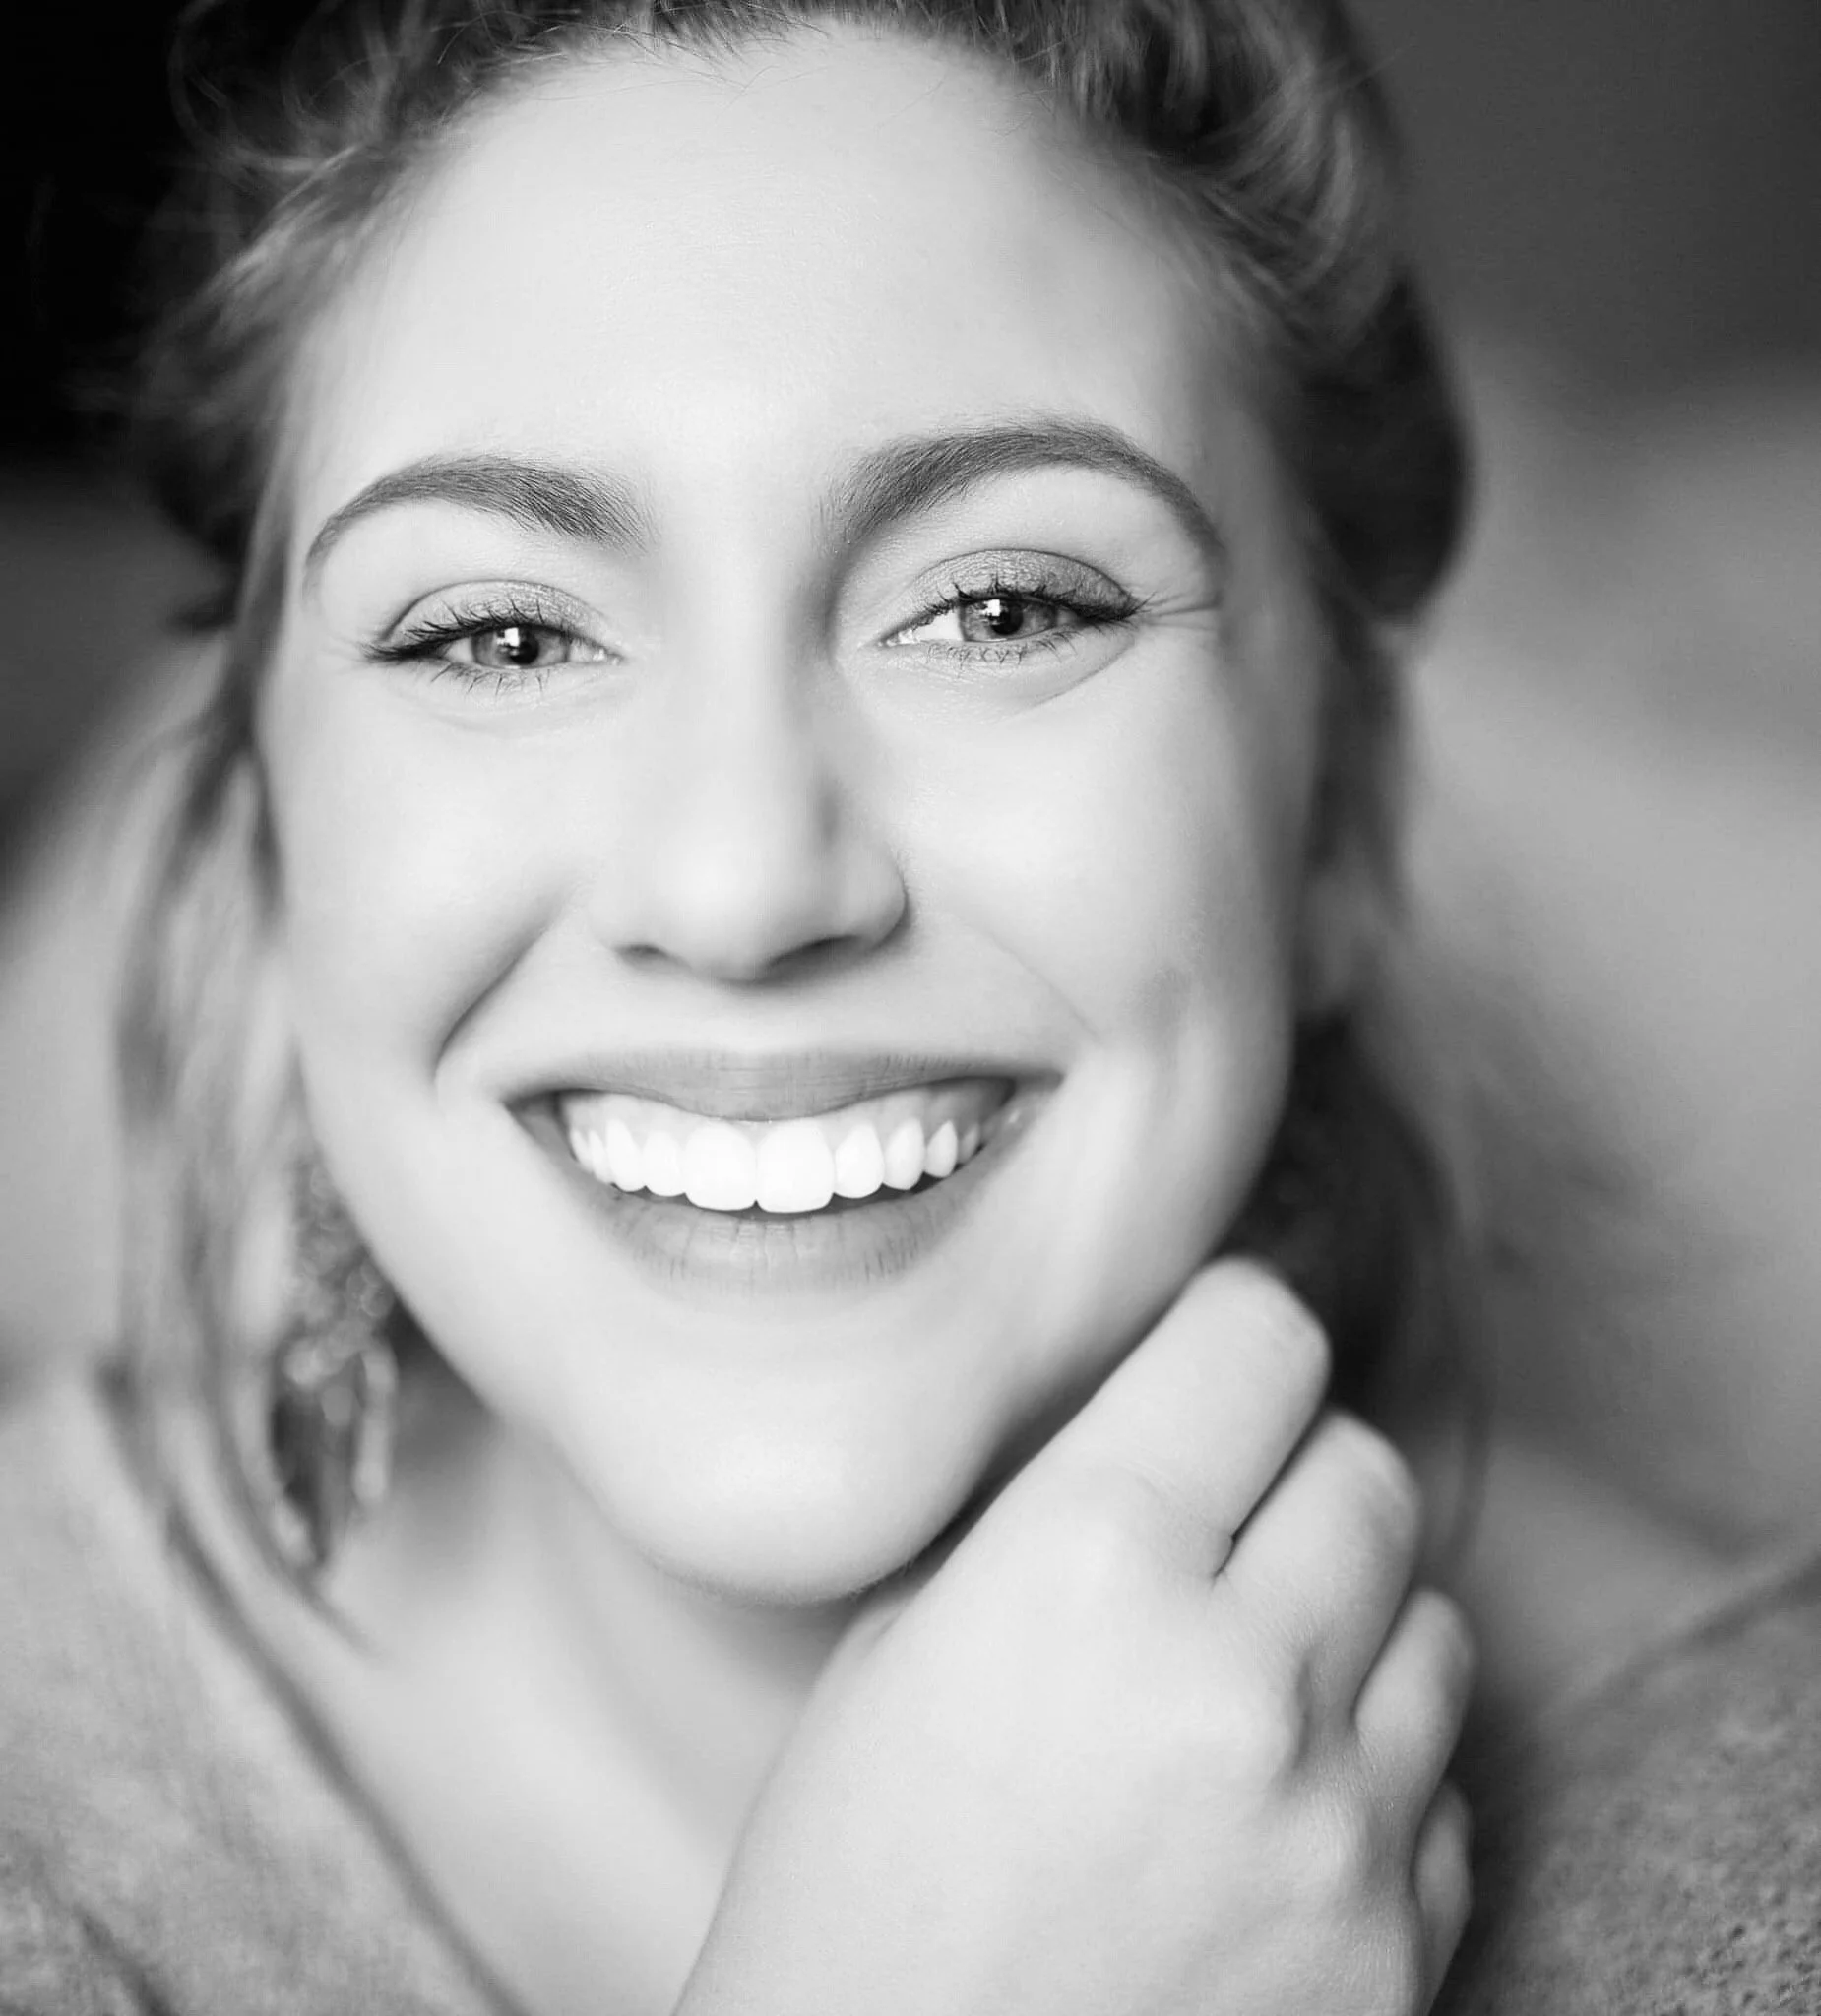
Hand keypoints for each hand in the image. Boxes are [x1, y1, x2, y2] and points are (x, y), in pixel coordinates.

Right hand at [680, 1261, 1473, 2015]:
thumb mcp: (903, 1650)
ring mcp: (1337, 1825)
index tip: (1211, 1359)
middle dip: (1296, 1471)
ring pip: (1431, 1615)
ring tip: (1250, 1674)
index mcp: (1088, 1564)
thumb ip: (1051, 1520)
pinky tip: (1273, 1809)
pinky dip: (1376, 1772)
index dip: (1230, 1334)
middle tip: (1224, 1519)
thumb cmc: (851, 1892)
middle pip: (1366, 1467)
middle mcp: (1239, 1677)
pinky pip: (1445, 1786)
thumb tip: (1162, 1426)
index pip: (1260, 1340)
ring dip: (1351, 1618)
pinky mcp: (1398, 1948)